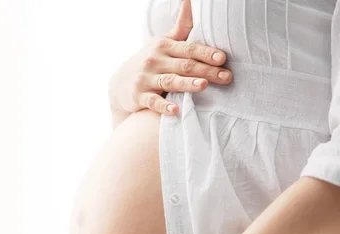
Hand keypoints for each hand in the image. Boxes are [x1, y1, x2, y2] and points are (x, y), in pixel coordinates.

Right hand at [108, 0, 231, 116]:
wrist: (119, 83)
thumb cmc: (150, 61)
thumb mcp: (162, 42)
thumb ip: (181, 26)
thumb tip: (191, 0)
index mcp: (163, 46)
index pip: (189, 48)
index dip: (206, 52)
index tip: (222, 58)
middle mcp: (154, 60)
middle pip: (184, 65)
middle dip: (206, 71)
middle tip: (226, 77)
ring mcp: (145, 78)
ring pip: (170, 81)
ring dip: (186, 84)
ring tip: (203, 86)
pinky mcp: (139, 96)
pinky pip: (153, 102)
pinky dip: (163, 106)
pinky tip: (175, 110)